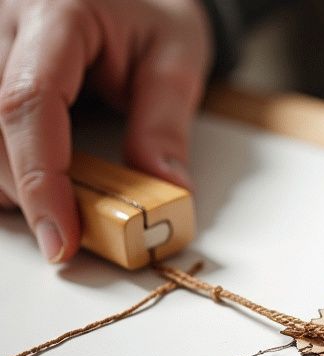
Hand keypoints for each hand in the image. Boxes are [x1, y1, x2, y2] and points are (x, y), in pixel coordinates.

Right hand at [0, 0, 210, 261]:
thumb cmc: (153, 16)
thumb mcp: (178, 60)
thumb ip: (164, 125)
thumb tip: (164, 193)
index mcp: (56, 12)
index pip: (27, 103)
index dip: (41, 179)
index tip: (62, 238)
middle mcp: (3, 21)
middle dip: (29, 190)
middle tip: (74, 232)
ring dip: (9, 180)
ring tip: (58, 200)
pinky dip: (2, 162)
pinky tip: (31, 180)